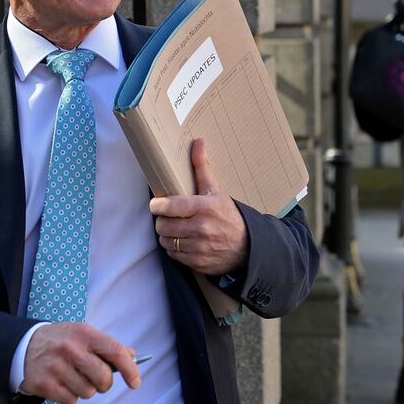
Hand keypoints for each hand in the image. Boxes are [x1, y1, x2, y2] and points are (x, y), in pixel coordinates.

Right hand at [21, 323, 139, 403]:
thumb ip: (107, 345)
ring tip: (74, 378)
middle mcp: (70, 349)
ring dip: (85, 390)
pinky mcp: (44, 384)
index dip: (130, 370)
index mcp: (84, 333)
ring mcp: (56, 367)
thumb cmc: (60, 341)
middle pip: (103, 378)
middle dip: (104, 384)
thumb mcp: (82, 334)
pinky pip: (71, 401)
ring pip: (88, 392)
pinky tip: (62, 383)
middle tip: (97, 380)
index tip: (135, 382)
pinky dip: (70, 396)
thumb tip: (132, 356)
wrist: (22, 346)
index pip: (115, 352)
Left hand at [150, 138, 247, 274]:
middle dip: (162, 220)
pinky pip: (174, 255)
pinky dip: (174, 249)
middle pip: (163, 225)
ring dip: (166, 235)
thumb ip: (202, 167)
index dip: (158, 206)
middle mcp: (202, 228)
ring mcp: (199, 247)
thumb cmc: (228, 215)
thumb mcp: (216, 191)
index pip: (171, 207)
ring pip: (166, 241)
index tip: (156, 204)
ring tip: (174, 229)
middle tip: (167, 217)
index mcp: (205, 208)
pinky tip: (182, 241)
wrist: (247, 246)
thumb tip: (197, 142)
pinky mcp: (197, 262)